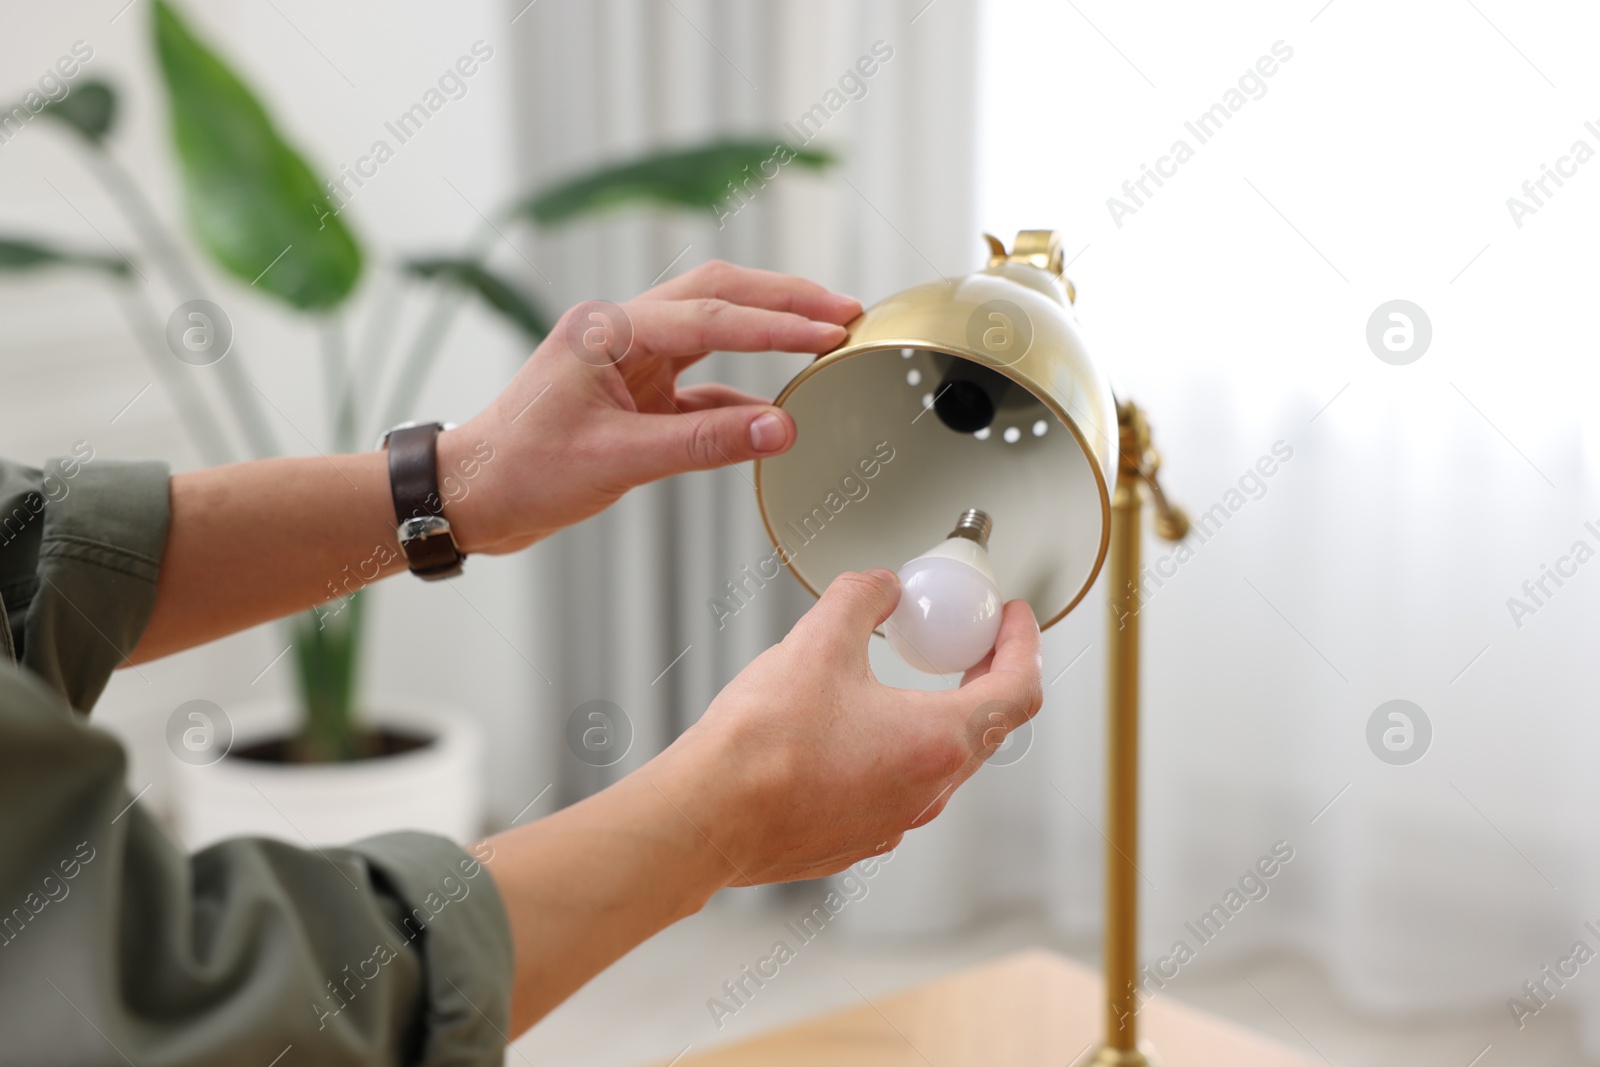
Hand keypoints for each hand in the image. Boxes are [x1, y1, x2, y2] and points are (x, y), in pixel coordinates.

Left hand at [440, 260, 860, 553]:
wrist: (469, 496)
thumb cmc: (522, 472)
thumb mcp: (618, 460)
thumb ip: (704, 444)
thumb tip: (782, 429)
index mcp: (609, 332)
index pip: (712, 317)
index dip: (778, 325)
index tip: (832, 332)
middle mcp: (620, 332)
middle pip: (717, 294)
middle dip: (783, 299)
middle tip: (843, 311)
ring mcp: (628, 361)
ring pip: (712, 328)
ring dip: (766, 330)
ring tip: (823, 337)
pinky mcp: (634, 394)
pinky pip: (700, 384)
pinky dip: (740, 394)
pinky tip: (775, 411)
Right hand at [480, 569, 1039, 1031]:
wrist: (706, 817)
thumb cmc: (761, 745)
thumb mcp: (818, 641)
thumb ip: (861, 598)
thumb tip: (880, 586)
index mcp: (937, 742)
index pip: (1018, 690)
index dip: (1025, 645)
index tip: (1015, 620)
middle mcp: (926, 791)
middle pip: (986, 728)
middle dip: (983, 676)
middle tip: (965, 642)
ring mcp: (893, 823)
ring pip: (939, 761)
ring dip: (936, 715)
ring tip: (904, 679)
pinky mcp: (856, 839)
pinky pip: (896, 788)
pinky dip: (894, 749)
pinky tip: (852, 727)